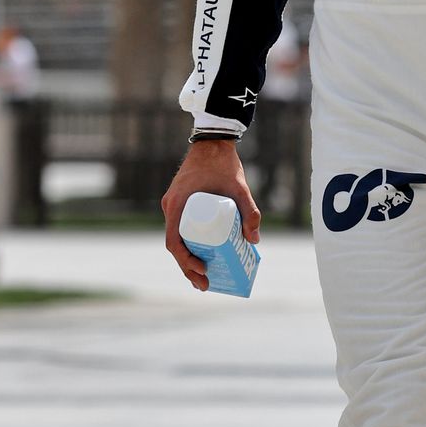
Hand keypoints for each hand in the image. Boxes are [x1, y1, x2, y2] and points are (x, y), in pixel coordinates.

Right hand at [161, 139, 259, 291]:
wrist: (213, 141)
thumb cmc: (223, 163)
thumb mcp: (239, 188)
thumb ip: (250, 211)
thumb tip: (255, 240)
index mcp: (177, 205)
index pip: (174, 242)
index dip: (186, 261)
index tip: (203, 270)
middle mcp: (171, 207)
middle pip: (175, 245)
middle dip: (188, 268)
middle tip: (205, 285)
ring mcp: (174, 205)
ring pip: (177, 238)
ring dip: (187, 258)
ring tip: (203, 277)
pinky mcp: (181, 203)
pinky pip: (180, 228)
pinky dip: (188, 244)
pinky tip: (201, 255)